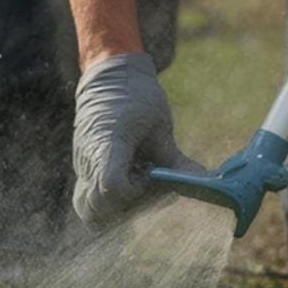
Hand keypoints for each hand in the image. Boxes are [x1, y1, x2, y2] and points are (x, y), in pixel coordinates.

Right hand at [71, 53, 203, 227]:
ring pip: (87, 210)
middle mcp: (89, 159)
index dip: (134, 192)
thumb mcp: (159, 125)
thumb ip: (176, 160)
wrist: (109, 77)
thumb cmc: (136, 96)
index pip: (111, 186)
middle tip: (148, 184)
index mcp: (108, 143)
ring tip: (137, 188)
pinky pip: (86, 202)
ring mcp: (82, 168)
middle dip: (128, 206)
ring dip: (113, 211)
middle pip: (98, 207)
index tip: (150, 176)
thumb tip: (205, 183)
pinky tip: (128, 187)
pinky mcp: (84, 173)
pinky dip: (105, 206)